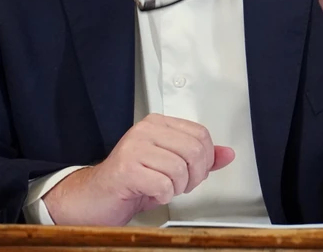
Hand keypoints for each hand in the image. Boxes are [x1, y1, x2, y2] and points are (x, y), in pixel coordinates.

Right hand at [44, 114, 234, 225]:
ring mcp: (134, 147)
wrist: (95, 198)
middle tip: (181, 185)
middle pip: (194, 150)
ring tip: (163, 188)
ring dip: (177, 188)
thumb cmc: (131, 181)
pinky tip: (151, 193)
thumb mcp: (171, 166)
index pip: (200, 134)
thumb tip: (227, 154)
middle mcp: (145, 130)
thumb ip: (200, 159)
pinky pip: (163, 185)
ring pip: (180, 169)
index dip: (205, 160)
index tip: (194, 172)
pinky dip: (163, 196)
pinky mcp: (126, 169)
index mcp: (157, 124)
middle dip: (194, 176)